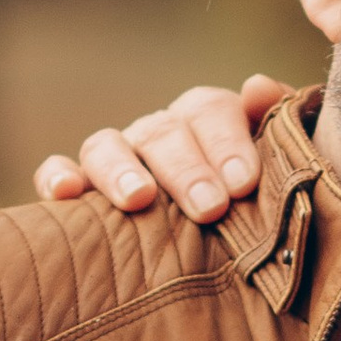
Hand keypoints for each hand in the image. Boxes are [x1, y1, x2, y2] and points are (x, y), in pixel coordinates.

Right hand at [33, 77, 293, 222]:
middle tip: (210, 207)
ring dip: (120, 169)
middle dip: (187, 168)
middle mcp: (158, 135)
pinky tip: (66, 195)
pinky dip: (57, 176)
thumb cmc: (262, 210)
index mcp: (207, 122)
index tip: (244, 183)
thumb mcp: (283, 169)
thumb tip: (257, 87)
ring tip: (139, 198)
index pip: (210, 110)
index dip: (227, 140)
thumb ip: (281, 128)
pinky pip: (58, 171)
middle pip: (163, 132)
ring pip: (106, 144)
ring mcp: (117, 160)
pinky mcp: (82, 190)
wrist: (237, 254)